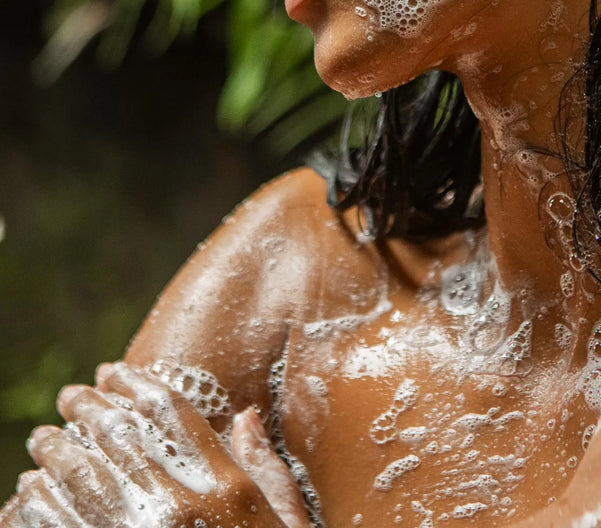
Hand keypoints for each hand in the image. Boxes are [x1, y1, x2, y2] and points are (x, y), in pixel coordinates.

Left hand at [13, 363, 310, 527]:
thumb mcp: (288, 522)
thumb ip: (266, 469)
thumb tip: (246, 415)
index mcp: (226, 488)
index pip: (172, 413)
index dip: (137, 385)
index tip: (112, 372)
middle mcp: (180, 509)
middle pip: (120, 437)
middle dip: (87, 410)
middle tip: (69, 396)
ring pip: (81, 478)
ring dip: (55, 453)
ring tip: (43, 441)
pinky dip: (35, 506)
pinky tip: (28, 494)